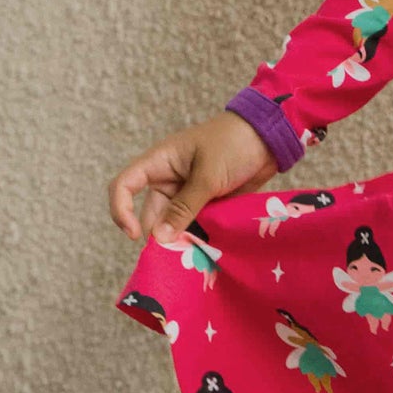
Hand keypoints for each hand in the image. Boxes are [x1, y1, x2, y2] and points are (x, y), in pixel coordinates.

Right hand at [108, 110, 279, 246]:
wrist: (271, 137)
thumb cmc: (234, 144)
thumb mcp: (208, 175)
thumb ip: (184, 207)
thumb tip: (159, 238)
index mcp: (160, 163)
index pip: (124, 186)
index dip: (121, 211)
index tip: (135, 235)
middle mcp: (169, 180)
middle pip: (152, 214)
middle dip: (160, 235)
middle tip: (177, 254)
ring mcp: (189, 193)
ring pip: (175, 224)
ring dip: (182, 239)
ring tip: (194, 254)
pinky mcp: (208, 203)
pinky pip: (196, 225)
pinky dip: (199, 236)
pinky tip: (207, 250)